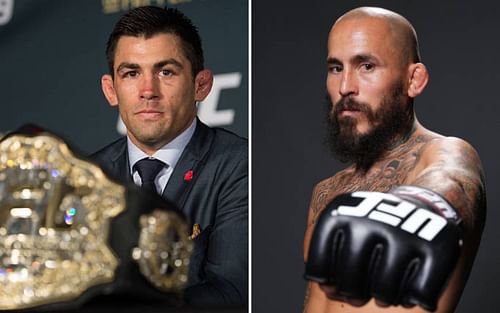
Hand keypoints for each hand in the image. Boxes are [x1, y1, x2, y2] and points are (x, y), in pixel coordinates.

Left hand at [304, 186, 461, 310]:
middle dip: (354, 293)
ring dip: (383, 297)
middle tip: (361, 290)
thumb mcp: (344, 231)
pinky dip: (412, 298)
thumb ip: (329, 260)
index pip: (319, 265)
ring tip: (385, 288)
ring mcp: (405, 233)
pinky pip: (419, 294)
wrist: (423, 206)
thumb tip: (329, 290)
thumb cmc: (374, 230)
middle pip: (350, 283)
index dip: (326, 283)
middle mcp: (371, 219)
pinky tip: (409, 286)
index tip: (333, 283)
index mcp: (341, 213)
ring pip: (384, 292)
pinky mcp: (437, 247)